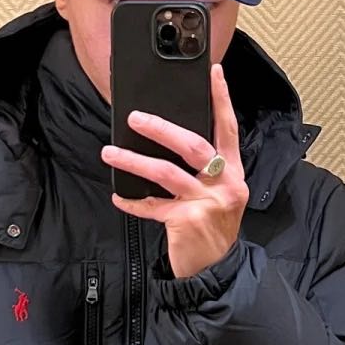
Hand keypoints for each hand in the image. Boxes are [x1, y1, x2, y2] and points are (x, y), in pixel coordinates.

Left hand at [100, 62, 247, 280]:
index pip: (228, 128)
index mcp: (234, 172)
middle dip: (162, 128)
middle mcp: (226, 184)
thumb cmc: (213, 228)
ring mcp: (208, 204)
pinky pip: (153, 206)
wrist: (216, 271)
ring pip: (167, 173)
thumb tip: (169, 140)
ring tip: (110, 153)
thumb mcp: (219, 195)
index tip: (213, 73)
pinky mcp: (187, 222)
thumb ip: (205, 171)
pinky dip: (133, 200)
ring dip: (134, 161)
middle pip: (194, 146)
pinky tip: (118, 196)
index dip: (222, 99)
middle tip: (134, 118)